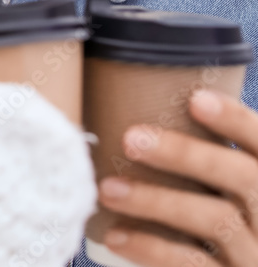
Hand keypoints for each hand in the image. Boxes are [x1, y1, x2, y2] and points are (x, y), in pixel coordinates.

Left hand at [96, 89, 257, 265]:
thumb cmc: (216, 222)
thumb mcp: (224, 188)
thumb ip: (201, 161)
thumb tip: (137, 115)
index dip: (235, 121)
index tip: (195, 100)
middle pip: (243, 176)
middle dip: (186, 154)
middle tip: (131, 139)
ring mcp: (257, 252)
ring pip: (215, 220)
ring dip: (156, 201)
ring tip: (108, 189)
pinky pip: (195, 264)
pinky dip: (152, 248)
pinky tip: (116, 235)